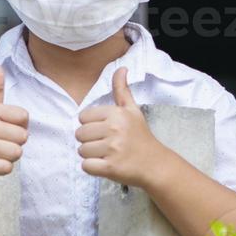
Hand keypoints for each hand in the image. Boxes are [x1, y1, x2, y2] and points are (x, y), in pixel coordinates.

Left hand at [76, 67, 167, 188]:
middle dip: (90, 141)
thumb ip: (122, 90)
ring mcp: (112, 149)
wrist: (155, 163)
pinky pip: (86, 166)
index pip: (83, 117)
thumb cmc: (140, 136)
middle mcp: (114, 129)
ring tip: (107, 155)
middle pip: (80, 134)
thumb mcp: (132, 110)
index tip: (105, 130)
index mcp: (116, 113)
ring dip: (91, 155)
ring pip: (81, 151)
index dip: (91, 125)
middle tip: (106, 144)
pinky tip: (105, 165)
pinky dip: (92, 168)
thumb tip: (121, 68)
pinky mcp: (110, 168)